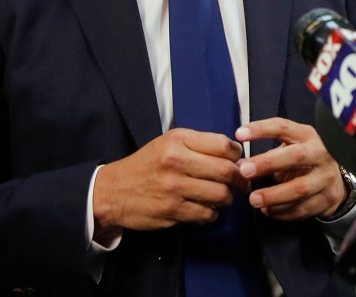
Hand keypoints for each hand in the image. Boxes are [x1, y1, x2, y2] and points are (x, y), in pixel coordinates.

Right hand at [93, 128, 247, 233]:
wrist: (114, 191)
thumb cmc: (146, 165)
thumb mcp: (168, 143)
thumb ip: (199, 145)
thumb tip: (235, 155)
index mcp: (178, 140)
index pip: (223, 144)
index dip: (237, 155)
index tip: (237, 161)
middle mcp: (176, 161)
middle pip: (226, 171)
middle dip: (240, 179)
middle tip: (242, 183)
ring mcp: (174, 188)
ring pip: (220, 195)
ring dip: (227, 198)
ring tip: (223, 196)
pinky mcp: (172, 211)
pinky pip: (207, 214)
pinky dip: (212, 213)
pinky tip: (206, 208)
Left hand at [234, 118, 346, 220]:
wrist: (336, 181)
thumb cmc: (304, 161)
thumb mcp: (291, 148)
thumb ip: (267, 154)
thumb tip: (237, 166)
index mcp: (307, 135)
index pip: (283, 127)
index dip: (261, 129)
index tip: (239, 134)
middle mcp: (321, 153)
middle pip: (295, 156)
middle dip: (268, 163)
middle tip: (245, 171)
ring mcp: (326, 177)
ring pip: (299, 188)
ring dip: (273, 195)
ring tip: (253, 199)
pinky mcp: (327, 199)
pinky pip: (302, 209)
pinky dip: (282, 212)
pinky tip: (267, 210)